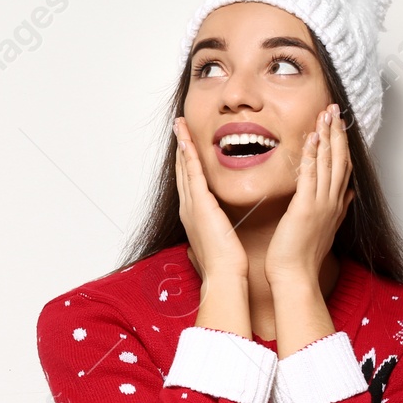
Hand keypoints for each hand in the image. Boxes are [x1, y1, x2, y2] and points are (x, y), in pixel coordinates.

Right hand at [173, 117, 247, 286]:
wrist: (223, 276)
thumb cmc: (224, 265)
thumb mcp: (216, 246)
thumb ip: (212, 237)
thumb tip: (207, 242)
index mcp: (193, 216)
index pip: (188, 183)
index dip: (186, 163)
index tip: (186, 146)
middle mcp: (188, 208)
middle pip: (182, 171)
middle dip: (180, 148)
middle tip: (178, 128)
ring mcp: (191, 204)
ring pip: (184, 167)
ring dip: (181, 144)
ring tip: (179, 126)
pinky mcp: (200, 203)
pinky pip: (192, 172)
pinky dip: (188, 154)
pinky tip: (186, 140)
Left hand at [265, 103, 352, 290]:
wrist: (295, 277)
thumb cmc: (301, 256)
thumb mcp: (324, 229)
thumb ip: (336, 210)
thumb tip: (347, 195)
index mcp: (334, 206)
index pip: (343, 169)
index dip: (343, 145)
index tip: (340, 126)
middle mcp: (332, 202)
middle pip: (340, 160)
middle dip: (338, 133)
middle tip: (335, 109)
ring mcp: (321, 204)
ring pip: (329, 163)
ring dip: (328, 136)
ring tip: (327, 114)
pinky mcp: (305, 207)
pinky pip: (311, 175)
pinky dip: (313, 154)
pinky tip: (313, 137)